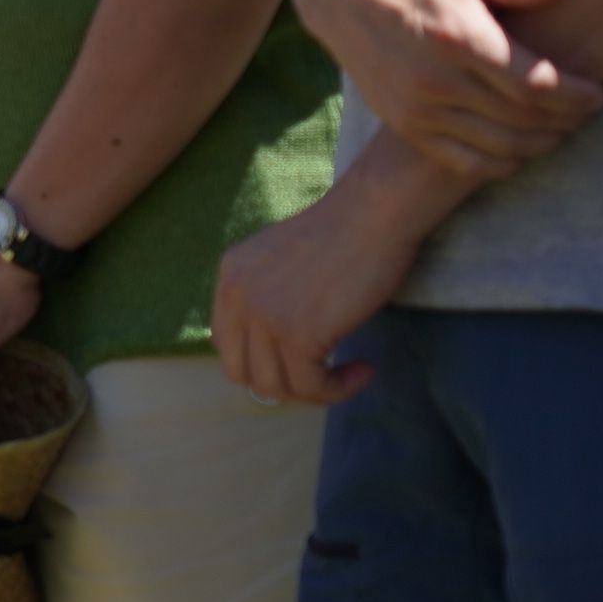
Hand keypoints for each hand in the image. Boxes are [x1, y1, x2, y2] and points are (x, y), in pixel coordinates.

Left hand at [213, 192, 420, 405]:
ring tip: (350, 373)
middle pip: (240, 371)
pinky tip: (364, 370)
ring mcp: (262, 315)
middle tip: (323, 373)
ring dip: (315, 389)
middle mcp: (236, 295)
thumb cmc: (348, 231)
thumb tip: (275, 341)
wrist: (375, 212)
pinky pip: (309, 387)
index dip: (262, 361)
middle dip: (283, 382)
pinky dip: (339, 389)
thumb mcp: (285, 259)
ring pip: (274, 386)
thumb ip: (269, 292)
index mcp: (230, 275)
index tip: (302, 359)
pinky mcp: (296, 333)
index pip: (226, 343)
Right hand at [296, 0, 598, 178]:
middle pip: (522, 118)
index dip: (575, 97)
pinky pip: (462, 160)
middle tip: (587, 114)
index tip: (598, 95)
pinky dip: (499, 164)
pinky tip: (520, 153)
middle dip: (565, 120)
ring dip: (539, 144)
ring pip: (498, 144)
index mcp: (459, 39)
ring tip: (561, 131)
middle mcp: (436, 79)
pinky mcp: (405, 125)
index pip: (534, 84)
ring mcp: (417, 108)